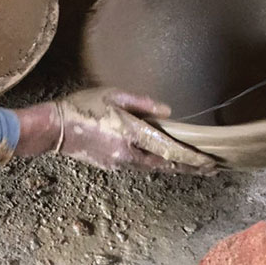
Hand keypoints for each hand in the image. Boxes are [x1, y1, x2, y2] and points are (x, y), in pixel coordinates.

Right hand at [54, 88, 216, 174]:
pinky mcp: (110, 165)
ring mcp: (118, 162)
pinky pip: (136, 164)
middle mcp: (128, 153)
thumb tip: (167, 113)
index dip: (191, 158)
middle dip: (189, 167)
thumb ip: (141, 103)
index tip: (210, 163)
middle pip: (165, 164)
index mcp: (130, 133)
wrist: (54, 128)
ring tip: (191, 166)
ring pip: (151, 166)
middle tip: (211, 169)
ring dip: (172, 166)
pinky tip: (157, 157)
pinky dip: (151, 162)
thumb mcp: (112, 95)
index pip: (168, 150)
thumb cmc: (81, 106)